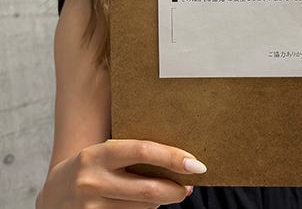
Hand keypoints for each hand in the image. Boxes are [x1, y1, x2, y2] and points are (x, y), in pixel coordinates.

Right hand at [39, 139, 206, 208]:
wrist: (53, 195)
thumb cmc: (90, 167)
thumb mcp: (104, 152)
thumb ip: (132, 154)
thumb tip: (177, 161)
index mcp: (98, 154)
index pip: (143, 151)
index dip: (173, 157)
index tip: (196, 164)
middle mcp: (93, 181)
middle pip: (148, 188)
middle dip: (176, 189)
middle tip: (189, 186)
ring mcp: (91, 208)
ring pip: (144, 207)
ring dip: (163, 201)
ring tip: (171, 192)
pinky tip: (149, 202)